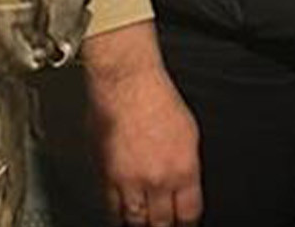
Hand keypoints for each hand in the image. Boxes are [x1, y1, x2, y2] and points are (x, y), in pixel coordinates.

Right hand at [81, 22, 202, 226]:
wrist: (127, 83)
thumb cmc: (157, 98)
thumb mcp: (189, 134)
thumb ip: (186, 167)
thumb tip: (184, 188)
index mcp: (184, 169)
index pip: (188, 214)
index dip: (185, 223)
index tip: (181, 223)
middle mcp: (158, 179)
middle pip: (161, 223)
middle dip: (163, 226)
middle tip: (161, 224)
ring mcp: (130, 180)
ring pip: (135, 220)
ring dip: (141, 223)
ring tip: (143, 223)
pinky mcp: (106, 176)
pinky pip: (111, 208)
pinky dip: (118, 214)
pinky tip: (122, 214)